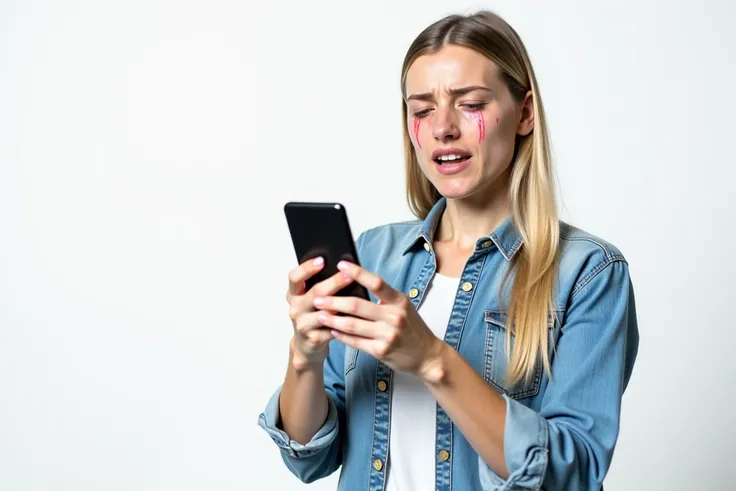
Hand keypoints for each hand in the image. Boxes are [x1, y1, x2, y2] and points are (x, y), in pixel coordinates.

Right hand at [286, 257, 354, 369]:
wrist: (307, 344)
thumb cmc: (314, 314)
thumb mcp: (311, 299)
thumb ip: (320, 286)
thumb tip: (343, 268)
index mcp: (293, 294)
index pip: (295, 278)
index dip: (307, 268)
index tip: (322, 260)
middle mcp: (296, 308)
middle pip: (315, 293)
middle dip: (334, 282)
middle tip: (349, 274)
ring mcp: (303, 324)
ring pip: (325, 312)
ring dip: (341, 304)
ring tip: (357, 297)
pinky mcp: (314, 338)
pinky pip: (333, 329)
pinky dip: (345, 323)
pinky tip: (357, 318)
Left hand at [312, 260, 445, 380]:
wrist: (427, 356)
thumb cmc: (412, 328)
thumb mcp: (403, 307)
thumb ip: (383, 298)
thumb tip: (355, 284)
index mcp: (399, 301)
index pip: (376, 283)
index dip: (357, 273)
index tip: (340, 265)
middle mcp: (394, 316)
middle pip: (357, 305)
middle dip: (333, 301)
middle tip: (317, 297)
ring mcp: (387, 335)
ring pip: (352, 325)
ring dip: (332, 320)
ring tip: (319, 314)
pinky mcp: (381, 351)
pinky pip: (355, 342)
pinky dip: (341, 336)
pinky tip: (332, 331)